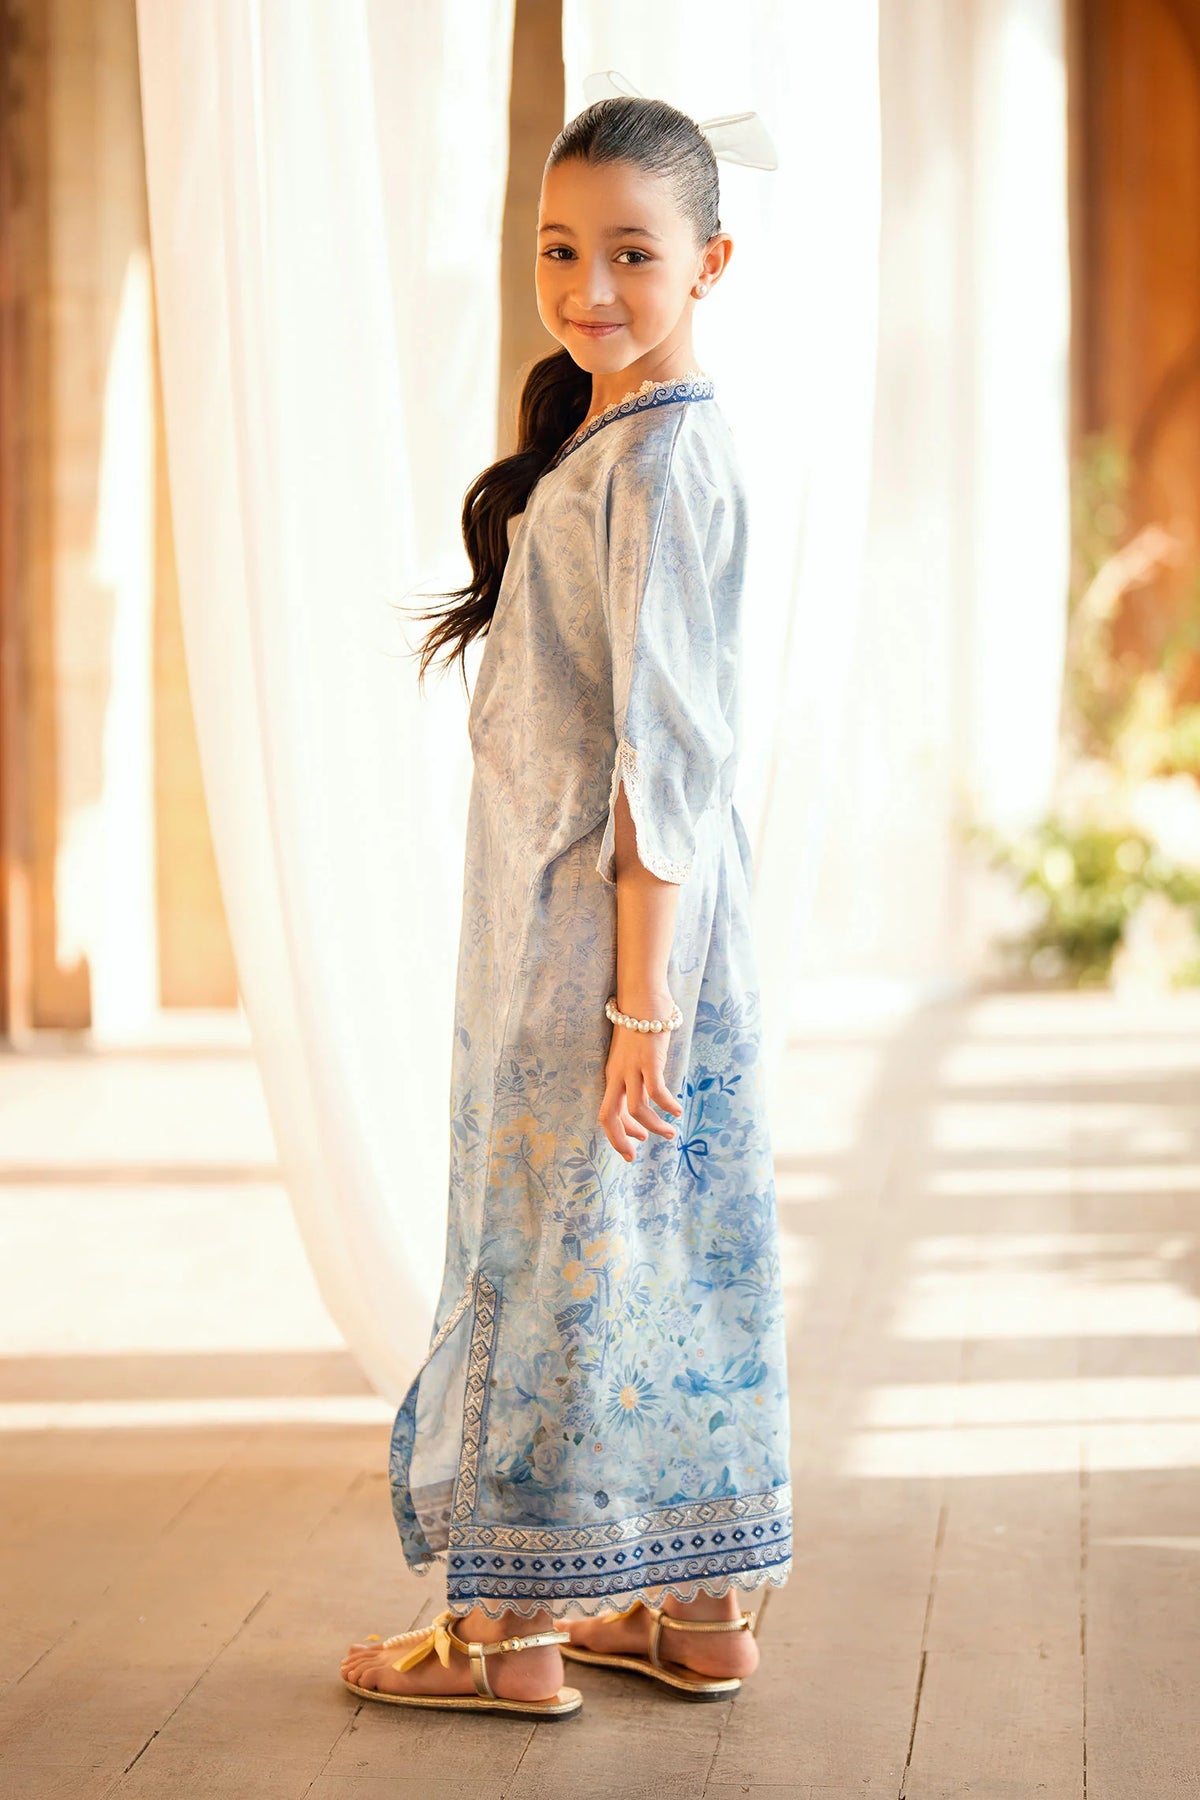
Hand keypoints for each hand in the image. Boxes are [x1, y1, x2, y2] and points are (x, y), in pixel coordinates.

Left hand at [599, 1008, 683, 1162]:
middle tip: (634, 1156)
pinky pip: (656, 1093)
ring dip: (654, 1127)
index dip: (620, 1132)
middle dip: (620, 1141)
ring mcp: (632, 1068)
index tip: (637, 1142)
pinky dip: (667, 1106)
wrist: (642, 996)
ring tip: (671, 1133)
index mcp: (612, 1075)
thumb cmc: (640, 1023)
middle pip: (609, 1117)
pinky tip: (678, 1110)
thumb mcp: (634, 1054)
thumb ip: (638, 1074)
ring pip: (637, 1110)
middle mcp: (618, 1075)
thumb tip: (651, 1093)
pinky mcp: (649, 1061)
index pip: (608, 1113)